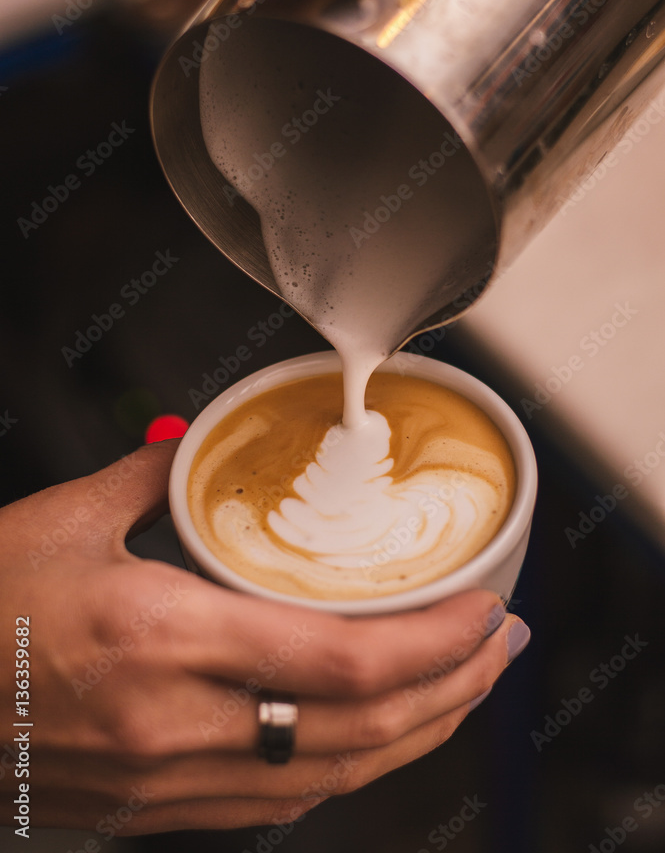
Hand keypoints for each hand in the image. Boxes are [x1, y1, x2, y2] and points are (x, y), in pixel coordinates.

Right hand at [0, 442, 529, 834]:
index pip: (340, 658)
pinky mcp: (154, 811)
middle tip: (503, 646)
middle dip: (455, 689)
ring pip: (333, 777)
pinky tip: (374, 736)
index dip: (434, 641)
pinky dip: (347, 768)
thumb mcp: (62, 521)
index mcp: (161, 637)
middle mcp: (177, 725)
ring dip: (416, 735)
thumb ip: (153, 478)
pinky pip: (279, 803)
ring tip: (464, 689)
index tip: (484, 608)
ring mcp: (168, 783)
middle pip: (362, 729)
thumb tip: (199, 446)